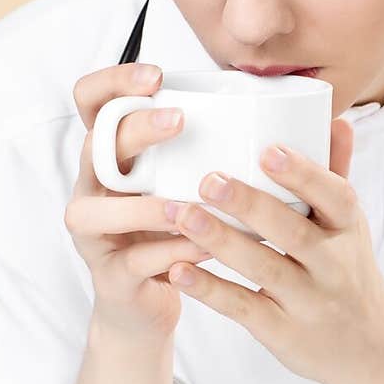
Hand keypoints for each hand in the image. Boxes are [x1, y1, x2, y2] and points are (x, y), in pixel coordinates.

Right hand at [65, 63, 213, 341]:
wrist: (145, 306)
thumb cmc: (174, 232)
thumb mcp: (187, 184)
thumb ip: (213, 151)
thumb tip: (291, 117)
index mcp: (112, 155)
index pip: (93, 101)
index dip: (115, 82)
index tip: (158, 76)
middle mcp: (93, 187)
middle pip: (96, 145)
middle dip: (137, 129)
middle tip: (179, 121)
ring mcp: (95, 232)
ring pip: (100, 210)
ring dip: (145, 205)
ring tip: (185, 203)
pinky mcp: (110, 275)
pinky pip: (135, 261)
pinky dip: (171, 253)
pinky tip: (203, 249)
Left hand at [166, 119, 383, 383]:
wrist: (369, 350)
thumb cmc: (349, 275)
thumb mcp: (351, 229)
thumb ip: (336, 175)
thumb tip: (336, 120)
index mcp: (350, 231)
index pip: (335, 196)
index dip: (303, 174)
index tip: (267, 150)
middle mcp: (334, 266)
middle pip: (292, 232)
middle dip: (249, 204)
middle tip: (207, 178)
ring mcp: (308, 301)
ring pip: (263, 268)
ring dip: (219, 241)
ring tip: (181, 214)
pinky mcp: (282, 332)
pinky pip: (243, 307)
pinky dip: (210, 289)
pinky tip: (178, 270)